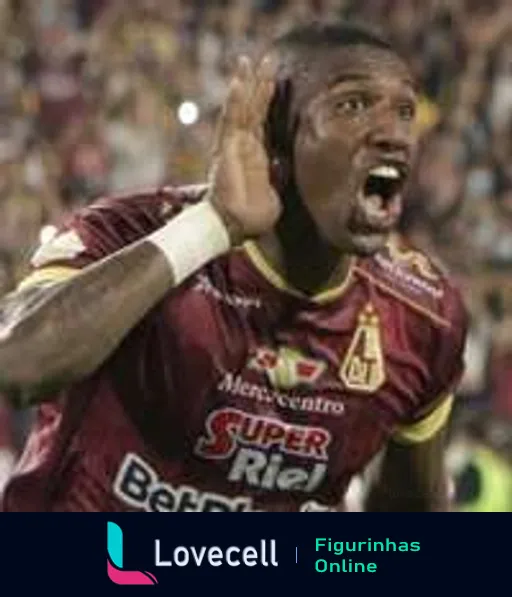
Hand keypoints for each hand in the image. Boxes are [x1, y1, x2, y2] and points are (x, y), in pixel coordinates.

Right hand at [207, 55, 280, 245]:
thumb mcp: (277, 193)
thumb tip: (285, 162)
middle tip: (268, 58)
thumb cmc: (253, 217)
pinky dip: (234, 102)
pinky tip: (238, 83)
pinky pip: (231, 122)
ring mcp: (234, 146)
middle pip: (252, 108)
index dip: (268, 98)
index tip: (275, 77)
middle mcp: (244, 145)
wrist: (235, 227)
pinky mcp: (226, 150)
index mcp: (256, 154)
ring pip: (241, 109)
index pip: (262, 119)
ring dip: (246, 84)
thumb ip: (280, 175)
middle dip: (260, 83)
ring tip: (249, 60)